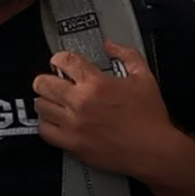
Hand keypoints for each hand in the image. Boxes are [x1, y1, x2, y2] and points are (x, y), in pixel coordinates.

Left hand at [31, 42, 178, 175]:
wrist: (153, 150)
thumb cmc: (150, 118)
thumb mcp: (144, 77)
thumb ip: (127, 55)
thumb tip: (111, 45)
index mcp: (97, 84)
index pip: (65, 61)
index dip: (59, 58)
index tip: (60, 62)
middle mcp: (81, 103)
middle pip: (43, 83)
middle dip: (47, 79)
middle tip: (53, 82)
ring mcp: (74, 125)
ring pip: (41, 106)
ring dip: (46, 100)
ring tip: (53, 101)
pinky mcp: (72, 144)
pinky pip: (44, 131)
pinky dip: (46, 123)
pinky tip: (55, 121)